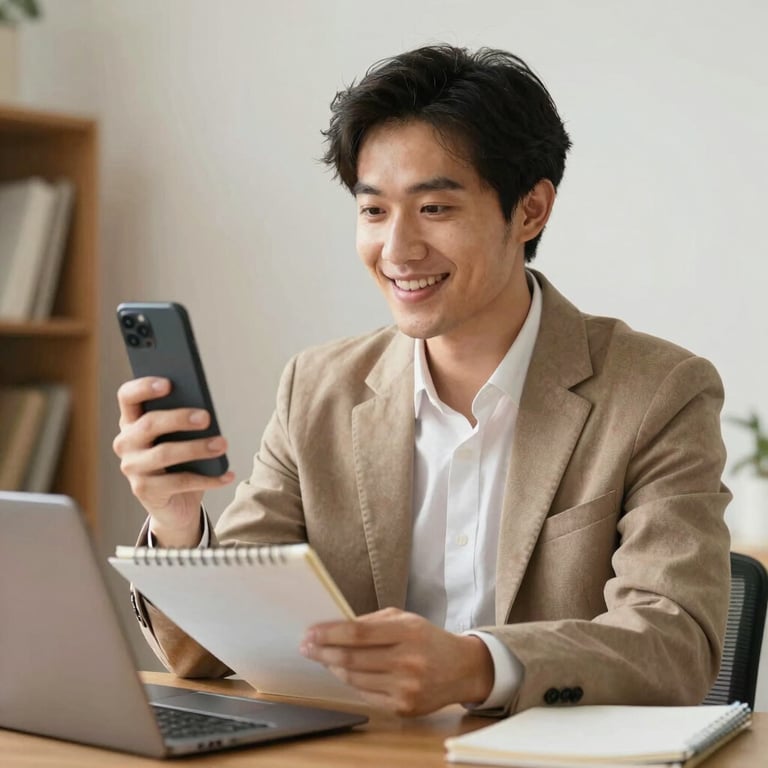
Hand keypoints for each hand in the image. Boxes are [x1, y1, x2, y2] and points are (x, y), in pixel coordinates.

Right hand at [112, 377, 233, 546]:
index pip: (127, 396)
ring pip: (164, 454)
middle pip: (149, 424)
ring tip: (222, 444)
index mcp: (132, 421)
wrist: (174, 502)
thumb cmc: (180, 461)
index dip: (144, 387)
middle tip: (206, 417)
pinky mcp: (144, 491)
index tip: (169, 383)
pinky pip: (179, 482)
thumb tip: (204, 411)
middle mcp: (126, 442)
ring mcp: (132, 468)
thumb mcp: (180, 437)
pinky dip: (208, 478)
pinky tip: (227, 474)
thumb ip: (184, 422)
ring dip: (197, 448)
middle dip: (179, 418)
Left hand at [300, 607, 493, 715]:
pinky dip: (351, 682)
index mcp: (408, 632)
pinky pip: (365, 695)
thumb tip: (334, 628)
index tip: (310, 632)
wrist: (461, 668)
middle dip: (323, 651)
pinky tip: (343, 672)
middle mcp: (408, 661)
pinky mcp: (404, 708)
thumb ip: (372, 621)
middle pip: (352, 658)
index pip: (359, 633)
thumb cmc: (427, 639)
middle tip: (307, 646)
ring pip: (354, 679)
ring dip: (333, 667)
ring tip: (323, 657)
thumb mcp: (405, 619)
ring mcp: (406, 688)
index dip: (330, 633)